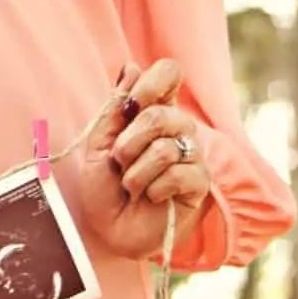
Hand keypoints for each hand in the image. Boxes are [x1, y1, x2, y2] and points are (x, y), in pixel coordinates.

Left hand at [80, 59, 212, 259]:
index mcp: (153, 111)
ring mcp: (192, 154)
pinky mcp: (200, 184)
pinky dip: (153, 189)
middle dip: (129, 142)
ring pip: (166, 148)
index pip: (169, 72)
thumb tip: (131, 66)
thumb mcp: (98, 145)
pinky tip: (151, 198)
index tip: (131, 104)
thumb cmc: (104, 188)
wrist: (109, 232)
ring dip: (136, 172)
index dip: (152, 83)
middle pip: (162, 114)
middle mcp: (177, 128)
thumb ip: (114, 109)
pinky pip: (178, 174)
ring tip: (132, 186)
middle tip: (119, 162)